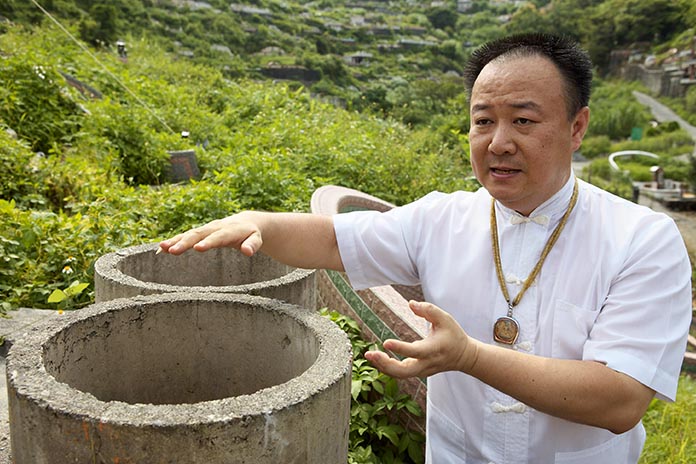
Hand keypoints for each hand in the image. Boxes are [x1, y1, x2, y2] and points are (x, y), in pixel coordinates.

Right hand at [158, 212, 262, 256]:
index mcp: (229, 230)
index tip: (197, 248)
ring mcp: (206, 229)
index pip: (218, 237)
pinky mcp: (200, 233)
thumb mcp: (256, 238)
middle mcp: (215, 227)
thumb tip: (247, 251)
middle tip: (172, 250)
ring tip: (162, 248)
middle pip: (198, 234)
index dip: (208, 242)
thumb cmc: (251, 233)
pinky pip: (185, 236)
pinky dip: (174, 241)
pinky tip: (161, 249)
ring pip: (189, 234)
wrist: (245, 221)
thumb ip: (253, 244)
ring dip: (176, 240)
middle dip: (185, 242)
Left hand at [364, 300, 478, 378]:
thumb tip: (410, 304)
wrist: (463, 356)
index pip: (416, 351)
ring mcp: (422, 370)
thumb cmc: (453, 335)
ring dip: (383, 367)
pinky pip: (401, 374)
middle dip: (385, 365)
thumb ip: (428, 310)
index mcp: (434, 349)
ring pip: (400, 375)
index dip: (400, 348)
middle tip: (370, 354)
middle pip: (404, 371)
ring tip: (369, 356)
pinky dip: (387, 368)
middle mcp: (427, 363)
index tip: (385, 342)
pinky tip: (377, 359)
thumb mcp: (445, 318)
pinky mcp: (418, 372)